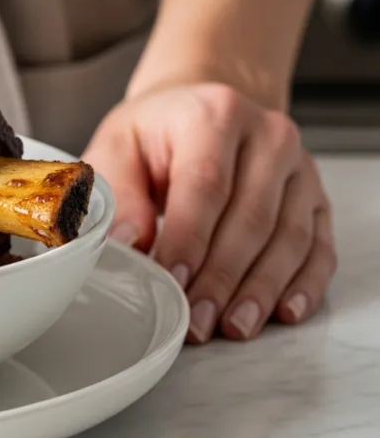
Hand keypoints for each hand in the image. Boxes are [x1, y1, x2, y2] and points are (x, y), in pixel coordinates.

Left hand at [81, 82, 334, 344]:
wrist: (201, 110)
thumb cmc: (156, 135)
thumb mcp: (118, 148)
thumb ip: (119, 194)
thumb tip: (128, 245)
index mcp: (214, 116)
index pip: (206, 184)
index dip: (190, 239)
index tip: (171, 280)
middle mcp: (267, 137)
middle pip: (251, 217)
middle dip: (222, 277)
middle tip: (197, 320)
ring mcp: (299, 168)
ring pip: (289, 238)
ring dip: (261, 289)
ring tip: (233, 327)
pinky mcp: (316, 198)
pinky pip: (319, 247)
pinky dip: (303, 284)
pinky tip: (282, 312)